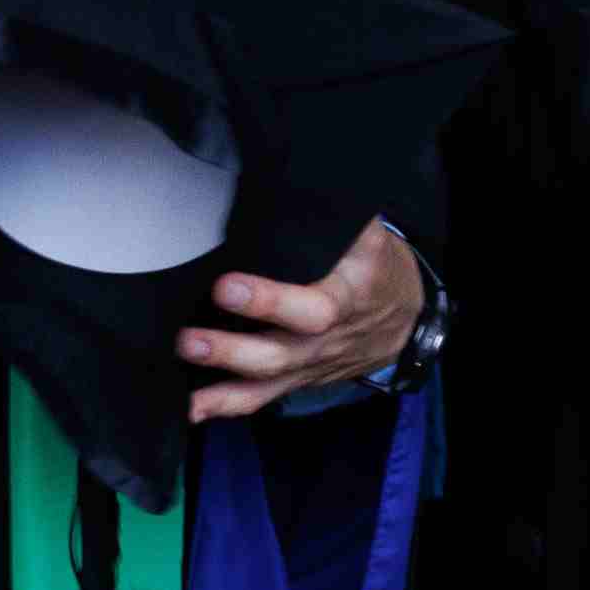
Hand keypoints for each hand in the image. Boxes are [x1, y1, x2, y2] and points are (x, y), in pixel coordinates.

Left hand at [182, 219, 424, 415]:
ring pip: (268, 377)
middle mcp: (327, 338)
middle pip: (282, 351)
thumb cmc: (379, 271)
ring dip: (221, 372)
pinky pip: (260, 398)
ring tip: (184, 357)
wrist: (405, 323)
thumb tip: (303, 182)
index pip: (313, 306)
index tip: (227, 284)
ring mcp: (310, 364)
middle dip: (233, 347)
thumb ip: (342, 217)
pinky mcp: (295, 379)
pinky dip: (224, 405)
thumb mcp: (374, 240)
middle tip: (189, 336)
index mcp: (348, 298)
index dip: (270, 301)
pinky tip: (190, 406)